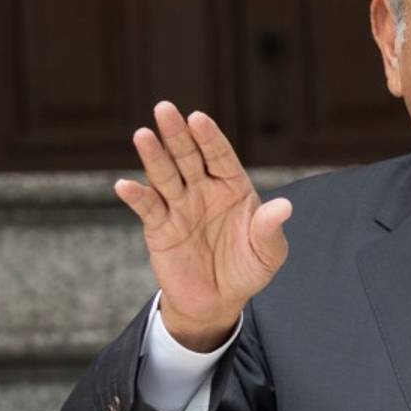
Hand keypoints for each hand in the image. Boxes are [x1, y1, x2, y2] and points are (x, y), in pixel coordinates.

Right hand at [115, 101, 291, 351]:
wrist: (220, 301)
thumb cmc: (248, 269)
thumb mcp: (268, 252)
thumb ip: (270, 228)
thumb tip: (285, 206)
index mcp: (233, 187)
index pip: (220, 156)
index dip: (210, 137)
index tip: (199, 118)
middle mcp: (204, 190)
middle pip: (189, 157)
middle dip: (177, 134)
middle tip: (165, 109)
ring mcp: (180, 207)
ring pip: (165, 176)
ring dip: (153, 156)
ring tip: (143, 135)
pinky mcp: (160, 229)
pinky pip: (147, 209)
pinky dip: (136, 197)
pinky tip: (125, 185)